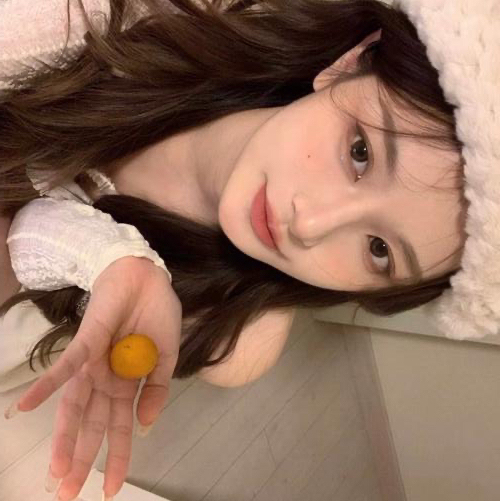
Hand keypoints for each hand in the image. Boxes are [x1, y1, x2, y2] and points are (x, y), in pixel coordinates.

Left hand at [11, 256, 181, 499]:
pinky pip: (65, 367)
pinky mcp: (86, 342)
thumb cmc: (159, 315)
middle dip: (82, 458)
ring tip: (56, 472)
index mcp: (128, 384)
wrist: (149, 278)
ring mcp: (93, 362)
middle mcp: (106, 379)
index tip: (111, 489)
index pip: (119, 427)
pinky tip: (23, 408)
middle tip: (68, 495)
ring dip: (64, 437)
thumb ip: (158, 390)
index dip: (117, 457)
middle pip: (91, 424)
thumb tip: (146, 426)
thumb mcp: (168, 357)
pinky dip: (45, 386)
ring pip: (75, 405)